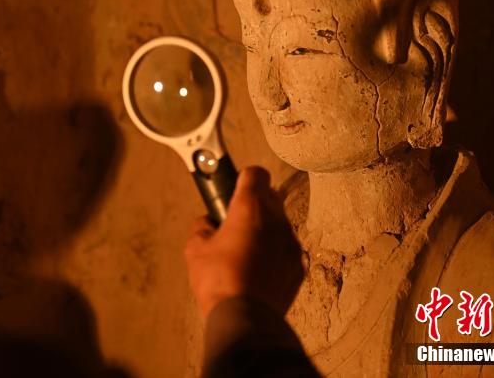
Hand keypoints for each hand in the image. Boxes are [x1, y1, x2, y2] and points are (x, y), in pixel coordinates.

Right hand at [184, 166, 303, 317]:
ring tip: (246, 251)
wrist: (245, 319)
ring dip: (265, 229)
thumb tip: (207, 224)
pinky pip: (286, 248)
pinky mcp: (299, 266)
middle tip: (235, 222)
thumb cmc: (218, 280)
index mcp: (250, 208)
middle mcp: (276, 220)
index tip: (233, 191)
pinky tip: (258, 270)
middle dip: (254, 204)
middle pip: (270, 197)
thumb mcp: (195, 249)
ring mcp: (291, 244)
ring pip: (280, 223)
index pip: (255, 174)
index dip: (243, 179)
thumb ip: (202, 227)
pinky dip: (275, 252)